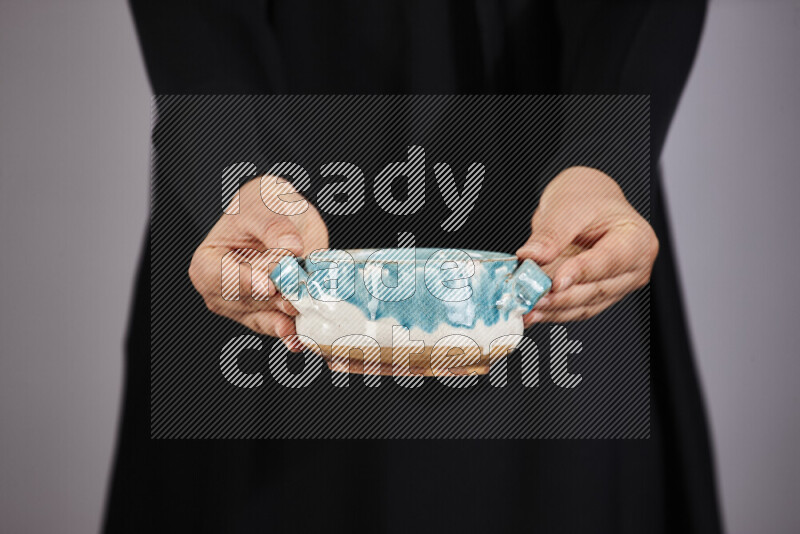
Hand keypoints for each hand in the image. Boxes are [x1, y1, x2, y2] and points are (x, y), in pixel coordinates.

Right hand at [188, 176, 328, 350]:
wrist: (282, 216)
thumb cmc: (262, 207)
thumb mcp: (266, 205)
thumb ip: (275, 226)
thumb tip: (290, 246)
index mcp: (208, 261)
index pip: (218, 277)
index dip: (242, 283)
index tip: (267, 285)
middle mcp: (221, 290)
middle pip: (245, 302)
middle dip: (273, 303)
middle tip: (297, 299)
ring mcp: (245, 306)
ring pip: (265, 318)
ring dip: (286, 319)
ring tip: (305, 315)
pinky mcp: (270, 314)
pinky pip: (280, 326)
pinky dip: (293, 331)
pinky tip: (303, 336)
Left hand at [516, 166, 658, 325]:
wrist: (586, 200)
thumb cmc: (587, 198)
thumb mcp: (568, 206)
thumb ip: (551, 235)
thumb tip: (531, 256)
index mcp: (636, 240)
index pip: (609, 261)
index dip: (581, 273)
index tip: (556, 283)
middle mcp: (633, 268)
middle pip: (597, 289)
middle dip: (560, 298)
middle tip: (530, 298)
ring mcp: (617, 285)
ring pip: (584, 305)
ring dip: (553, 310)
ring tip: (526, 309)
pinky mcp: (597, 296)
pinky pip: (575, 308)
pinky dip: (552, 311)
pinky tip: (531, 311)